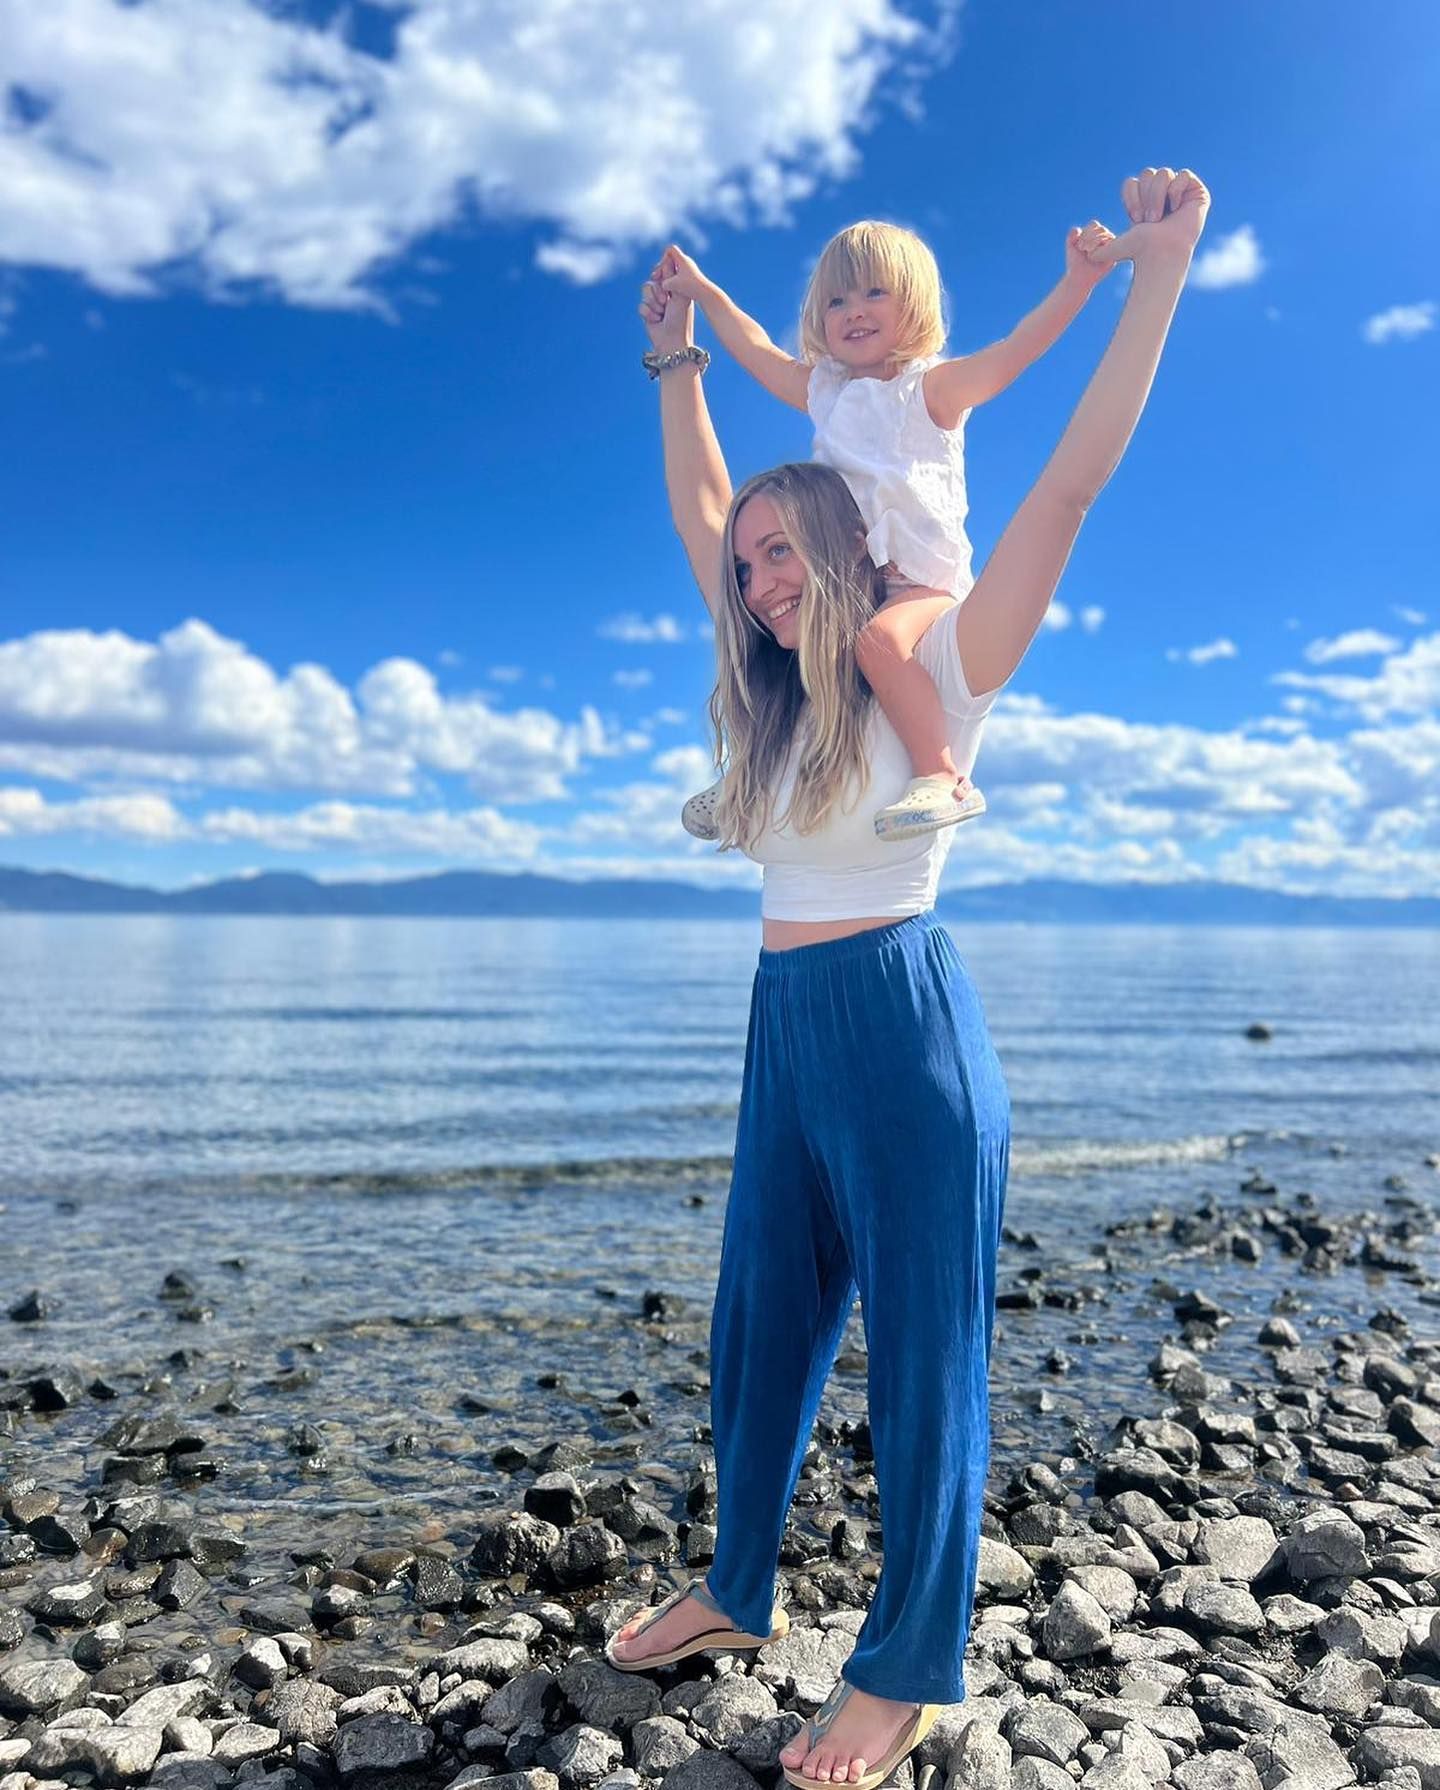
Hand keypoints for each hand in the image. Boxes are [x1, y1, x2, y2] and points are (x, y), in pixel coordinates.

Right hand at [639, 252, 694, 352]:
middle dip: (657, 291)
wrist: (672, 341)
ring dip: (653, 302)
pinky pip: (641, 305)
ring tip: (662, 313)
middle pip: (653, 279)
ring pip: (645, 290)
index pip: (665, 271)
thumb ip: (673, 277)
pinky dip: (648, 313)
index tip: (664, 279)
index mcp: (676, 288)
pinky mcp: (647, 312)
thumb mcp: (679, 295)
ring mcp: (655, 303)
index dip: (662, 273)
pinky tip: (656, 321)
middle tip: (666, 301)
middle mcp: (665, 293)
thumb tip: (668, 259)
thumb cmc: (680, 319)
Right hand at [657, 244, 711, 304]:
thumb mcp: (673, 285)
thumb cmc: (690, 288)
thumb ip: (662, 282)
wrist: (706, 293)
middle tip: (656, 277)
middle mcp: (687, 262)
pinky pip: (678, 275)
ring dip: (666, 274)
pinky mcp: (690, 278)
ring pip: (673, 268)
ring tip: (662, 284)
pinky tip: (670, 289)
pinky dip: (672, 280)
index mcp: (683, 259)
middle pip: (670, 258)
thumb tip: (659, 283)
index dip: (663, 256)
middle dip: (662, 267)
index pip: (670, 249)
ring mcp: (689, 270)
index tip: (663, 268)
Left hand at [1064, 220, 1118, 290]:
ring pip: (1107, 235)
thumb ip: (1072, 234)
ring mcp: (1110, 248)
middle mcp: (1104, 240)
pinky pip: (1113, 246)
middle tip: (1081, 248)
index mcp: (1095, 235)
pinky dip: (1102, 247)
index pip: (1094, 224)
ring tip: (1087, 251)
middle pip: (1101, 229)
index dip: (1086, 231)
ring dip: (1094, 241)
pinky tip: (1093, 254)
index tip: (1077, 243)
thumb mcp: (1070, 246)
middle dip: (1089, 236)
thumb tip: (1078, 230)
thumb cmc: (1075, 262)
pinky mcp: (1114, 257)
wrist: (1078, 277)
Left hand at [1087, 167, 1209, 268]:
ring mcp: (1180, 191)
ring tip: (1160, 217)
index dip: (1131, 197)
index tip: (1135, 219)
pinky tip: (1177, 206)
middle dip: (1145, 197)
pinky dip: (1177, 190)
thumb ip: (1101, 247)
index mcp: (1144, 201)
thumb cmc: (1142, 251)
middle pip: (1148, 173)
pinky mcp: (1197, 191)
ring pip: (1164, 173)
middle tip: (1149, 220)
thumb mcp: (1116, 246)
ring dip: (1158, 196)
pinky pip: (1184, 174)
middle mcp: (1161, 194)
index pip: (1132, 181)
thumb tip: (1085, 250)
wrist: (1162, 254)